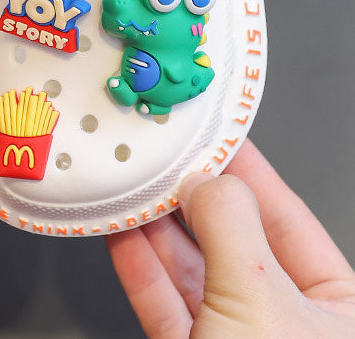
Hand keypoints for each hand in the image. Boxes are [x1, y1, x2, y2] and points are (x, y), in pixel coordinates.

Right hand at [107, 140, 354, 337]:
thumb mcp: (259, 299)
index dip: (247, 172)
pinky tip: (122, 236)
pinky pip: (166, 303)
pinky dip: (141, 270)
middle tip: (162, 159)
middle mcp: (291, 322)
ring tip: (132, 189)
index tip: (213, 136)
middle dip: (191, 200)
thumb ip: (229, 227)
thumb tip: (203, 182)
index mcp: (339, 307)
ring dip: (156, 231)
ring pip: (194, 272)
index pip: (289, 218)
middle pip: (234, 240)